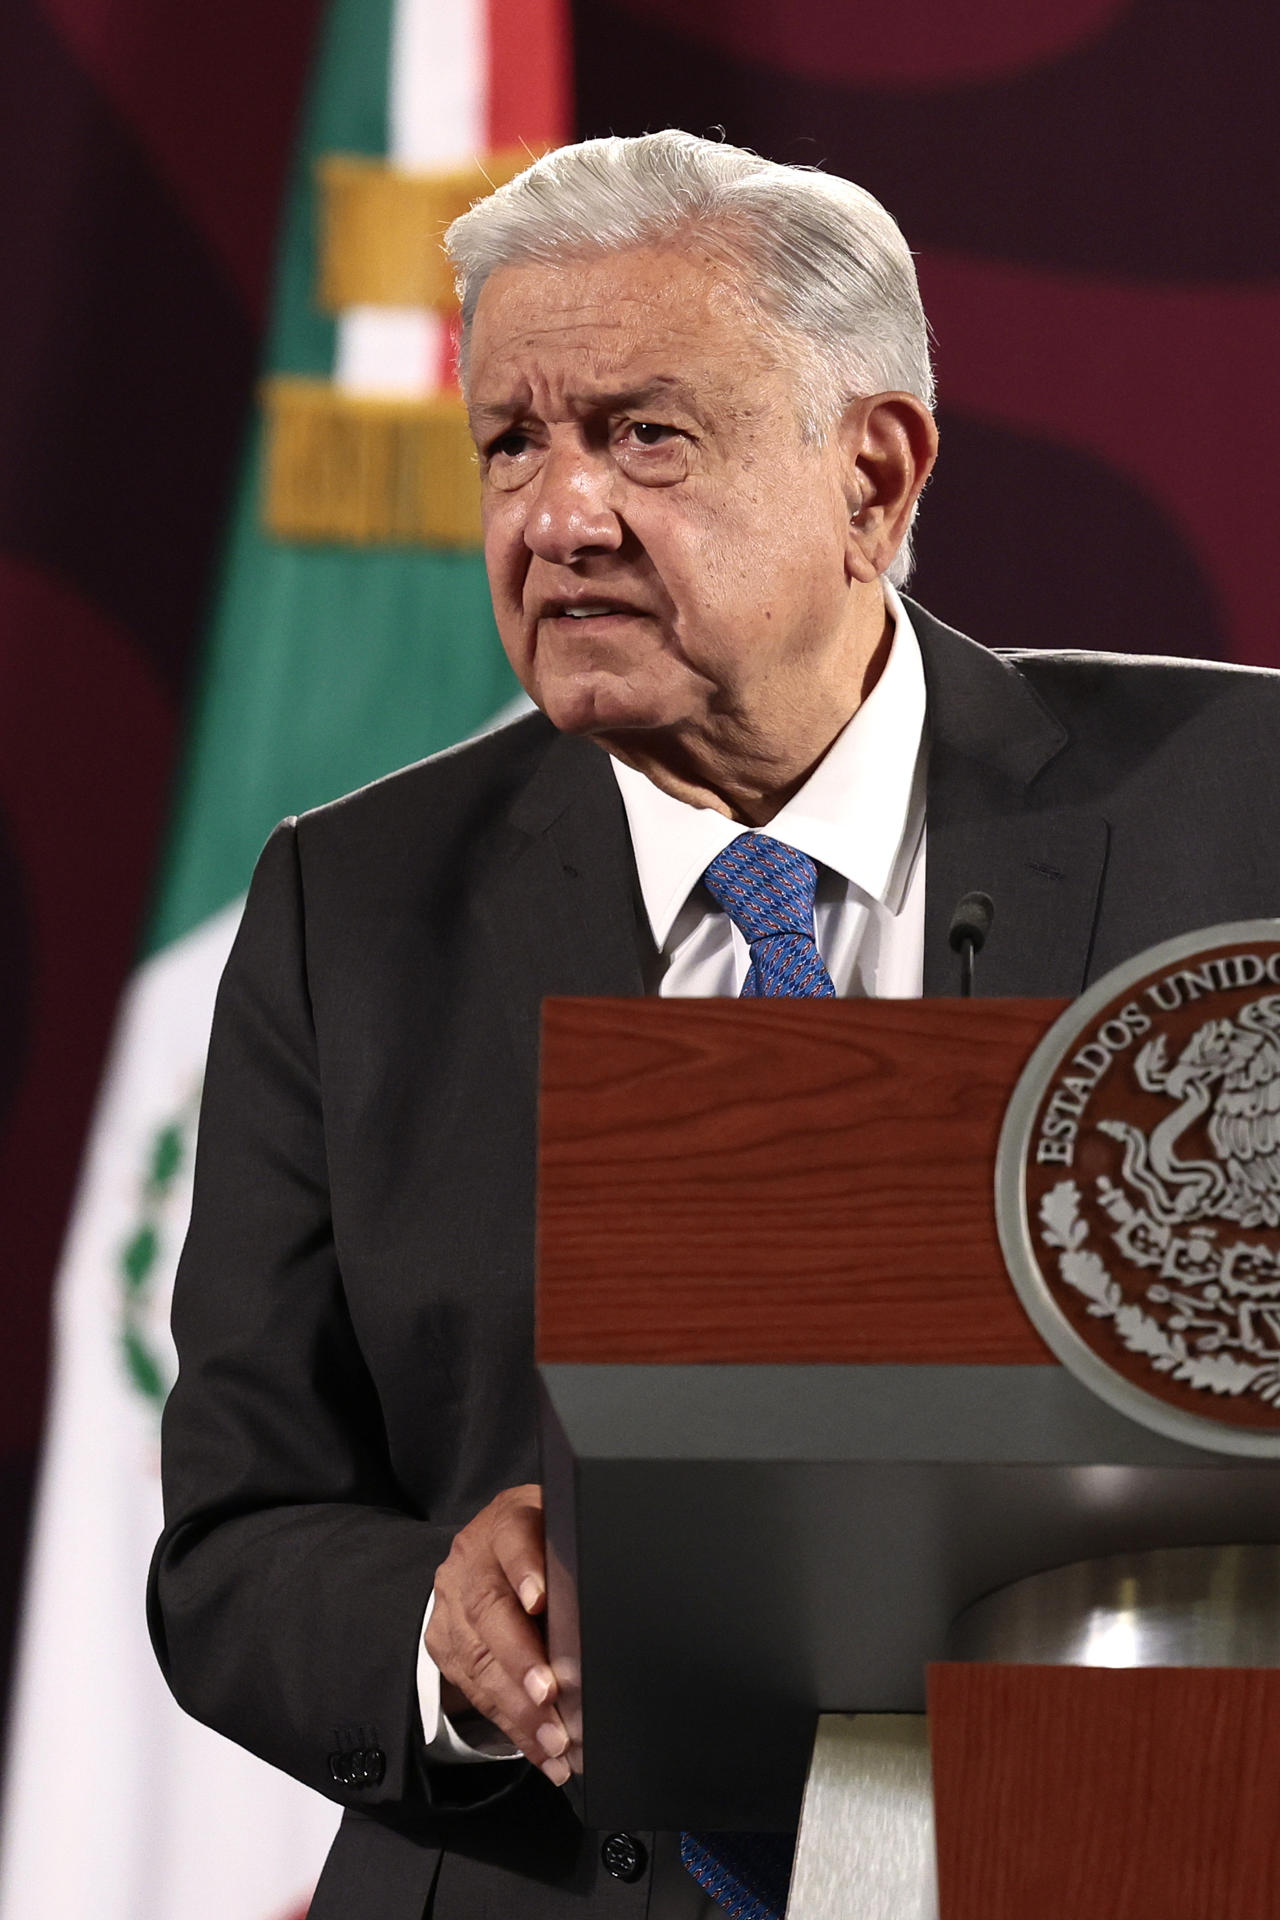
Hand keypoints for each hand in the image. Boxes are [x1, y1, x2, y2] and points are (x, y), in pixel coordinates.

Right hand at [425, 1484, 571, 1784]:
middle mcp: (472, 1562)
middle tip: (550, 1695)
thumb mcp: (559, 1532)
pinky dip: (513, 1728)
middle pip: (489, 1610)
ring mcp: (452, 1604)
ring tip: (555, 1741)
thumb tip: (624, 1595)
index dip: (524, 1569)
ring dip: (518, 1709)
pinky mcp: (444, 1644)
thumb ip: (575, 1558)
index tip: (540, 1600)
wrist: (485, 1550)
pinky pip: (476, 1692)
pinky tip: (543, 1751)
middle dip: (520, 1659)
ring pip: (478, 1659)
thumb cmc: (539, 1543)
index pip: (512, 1539)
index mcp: (507, 1522)